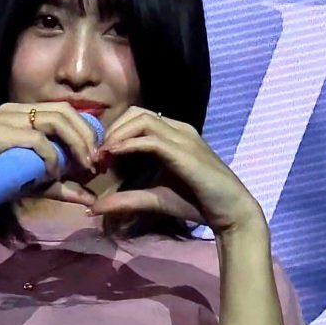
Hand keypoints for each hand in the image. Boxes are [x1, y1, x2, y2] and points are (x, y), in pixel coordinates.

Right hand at [0, 102, 101, 216]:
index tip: (95, 158)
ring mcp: (6, 118)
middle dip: (85, 137)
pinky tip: (52, 174)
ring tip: (80, 168)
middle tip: (93, 163)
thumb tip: (90, 199)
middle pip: (65, 111)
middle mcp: (15, 109)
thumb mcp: (36, 183)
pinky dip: (51, 158)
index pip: (65, 110)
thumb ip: (63, 187)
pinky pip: (37, 140)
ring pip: (55, 120)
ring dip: (74, 145)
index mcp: (23, 113)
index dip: (86, 131)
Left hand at [90, 108, 267, 239]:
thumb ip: (126, 200)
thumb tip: (94, 207)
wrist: (230, 211)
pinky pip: (150, 139)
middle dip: (112, 129)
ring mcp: (183, 137)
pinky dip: (128, 144)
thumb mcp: (155, 200)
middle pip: (137, 113)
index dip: (115, 131)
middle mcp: (179, 129)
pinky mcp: (184, 152)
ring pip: (141, 120)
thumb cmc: (198, 203)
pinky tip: (114, 156)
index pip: (139, 118)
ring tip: (102, 154)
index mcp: (175, 134)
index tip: (99, 155)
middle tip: (97, 153)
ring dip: (117, 134)